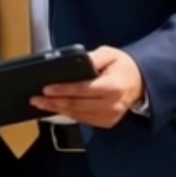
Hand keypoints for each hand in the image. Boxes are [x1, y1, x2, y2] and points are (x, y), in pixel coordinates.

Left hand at [31, 46, 145, 128]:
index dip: (63, 90)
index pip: (83, 90)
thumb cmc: (121, 65)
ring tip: (40, 104)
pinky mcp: (107, 122)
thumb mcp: (109, 54)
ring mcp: (110, 116)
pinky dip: (68, 113)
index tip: (46, 89)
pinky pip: (83, 119)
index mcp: (113, 87)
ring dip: (57, 109)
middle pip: (77, 105)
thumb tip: (72, 62)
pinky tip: (55, 108)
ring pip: (78, 115)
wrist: (139, 82)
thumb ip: (91, 58)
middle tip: (36, 98)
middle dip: (54, 102)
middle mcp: (112, 105)